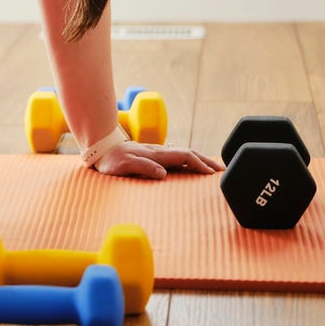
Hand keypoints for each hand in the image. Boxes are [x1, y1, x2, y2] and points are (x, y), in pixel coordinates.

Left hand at [94, 141, 223, 179]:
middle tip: (222, 171)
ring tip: (213, 170)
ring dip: (200, 161)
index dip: (199, 164)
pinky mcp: (154, 157)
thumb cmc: (111, 161)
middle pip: (189, 153)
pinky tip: (193, 168)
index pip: (184, 156)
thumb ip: (143, 167)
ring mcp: (158, 154)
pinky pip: (177, 158)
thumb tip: (163, 173)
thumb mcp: (124, 166)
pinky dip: (190, 162)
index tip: (211, 174)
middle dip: (206, 161)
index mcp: (156, 154)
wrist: (101, 151)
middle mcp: (160, 152)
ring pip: (184, 155)